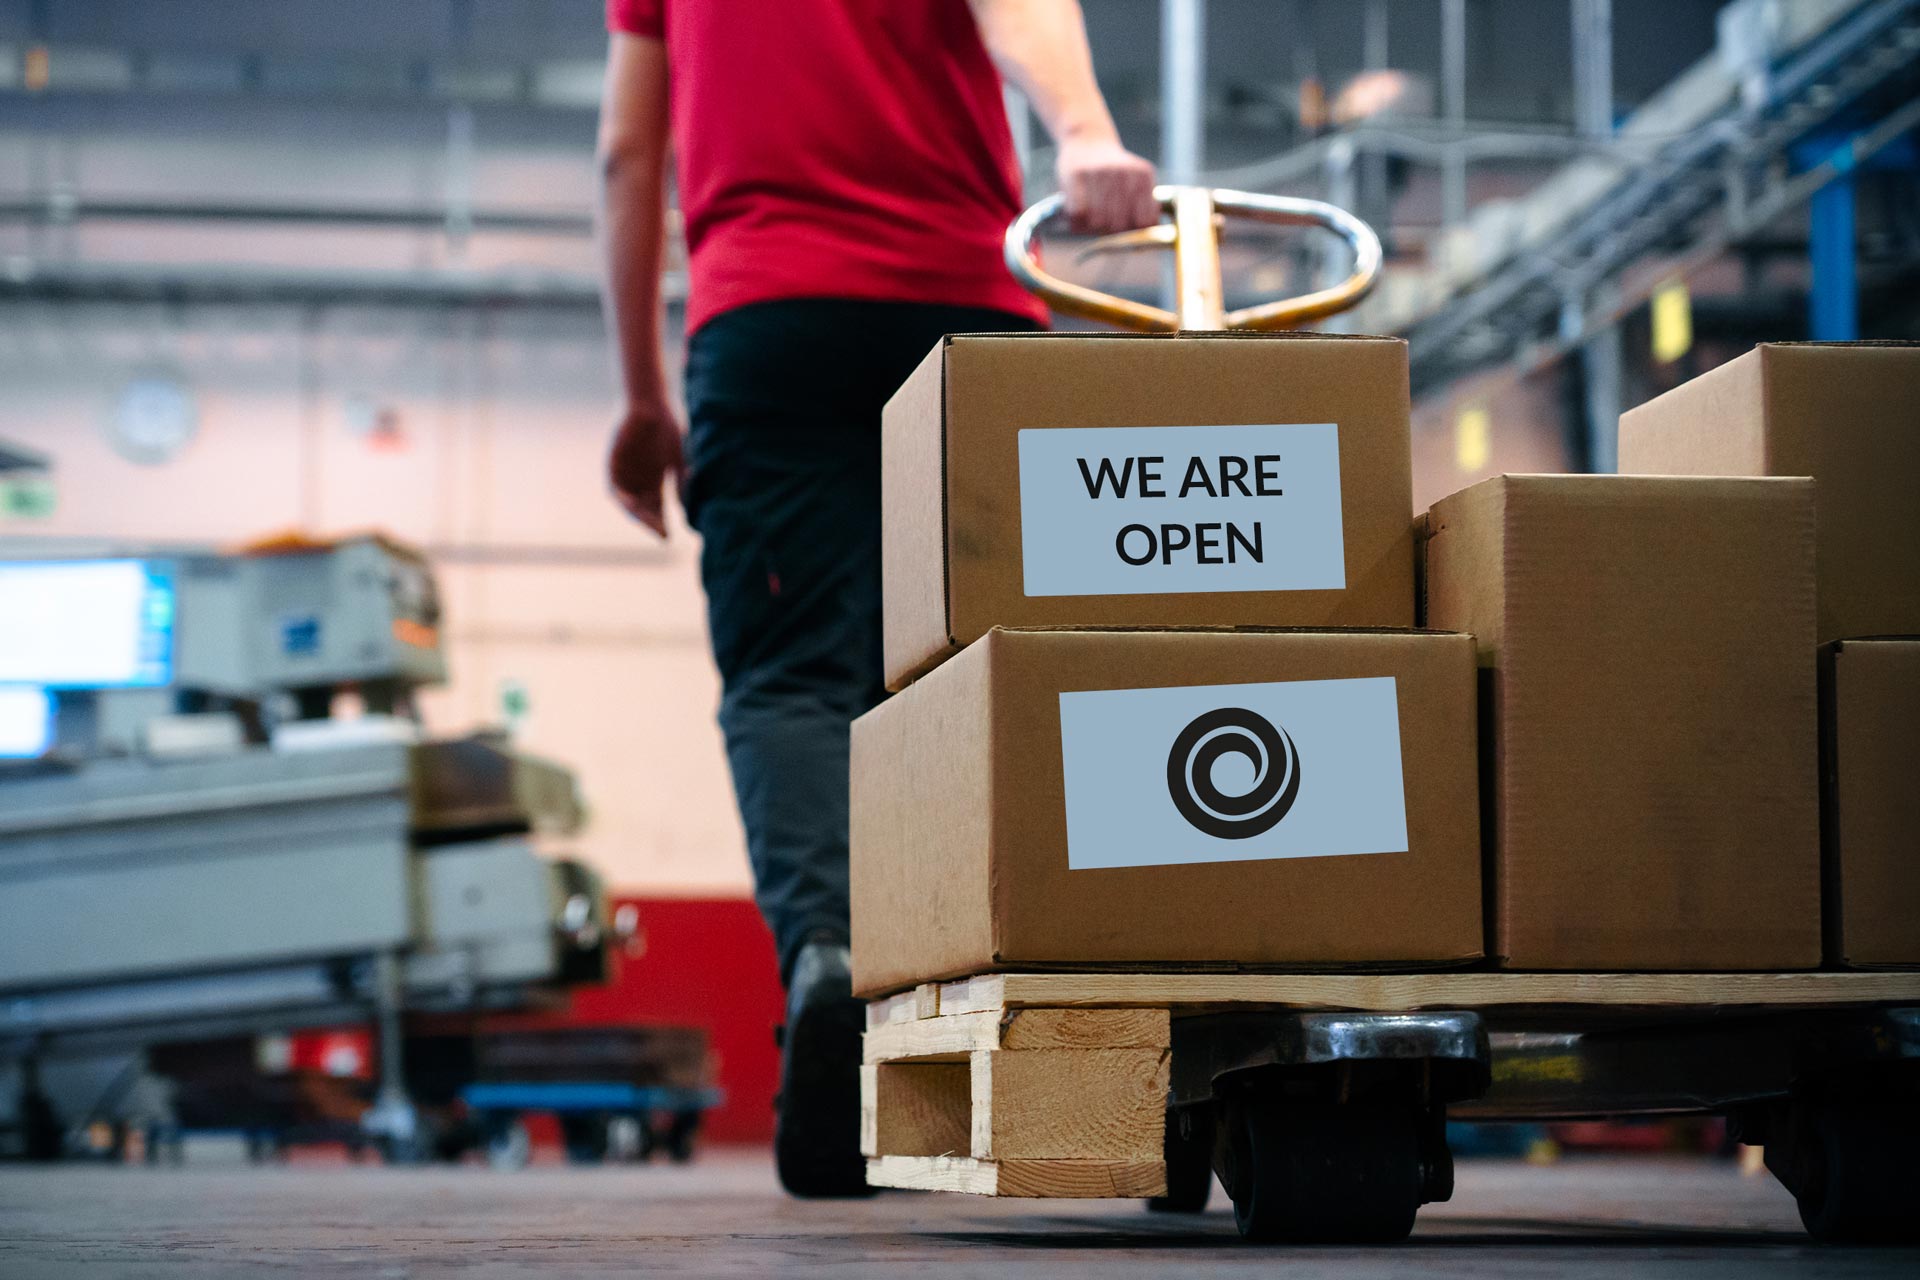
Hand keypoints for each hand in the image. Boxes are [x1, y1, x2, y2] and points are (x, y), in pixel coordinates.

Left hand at [608, 395, 684, 536]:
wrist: (649, 403)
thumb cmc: (667, 427)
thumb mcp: (677, 459)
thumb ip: (681, 482)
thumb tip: (687, 507)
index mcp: (654, 482)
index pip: (657, 509)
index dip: (663, 523)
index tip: (670, 537)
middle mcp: (639, 481)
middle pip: (644, 509)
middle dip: (653, 523)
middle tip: (662, 534)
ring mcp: (625, 475)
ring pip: (630, 503)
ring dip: (638, 515)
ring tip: (649, 525)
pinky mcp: (613, 465)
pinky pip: (615, 488)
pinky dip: (623, 498)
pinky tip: (633, 504)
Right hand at [1056, 135, 1157, 234]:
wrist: (1087, 139)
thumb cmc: (1112, 172)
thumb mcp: (1136, 181)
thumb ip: (1144, 208)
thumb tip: (1143, 243)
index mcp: (1143, 175)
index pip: (1143, 222)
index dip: (1134, 233)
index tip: (1125, 231)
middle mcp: (1123, 172)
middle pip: (1118, 225)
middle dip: (1110, 231)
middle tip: (1103, 225)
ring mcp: (1099, 173)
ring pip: (1098, 222)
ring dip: (1091, 228)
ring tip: (1089, 219)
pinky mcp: (1076, 175)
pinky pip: (1078, 214)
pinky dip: (1076, 223)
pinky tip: (1077, 217)